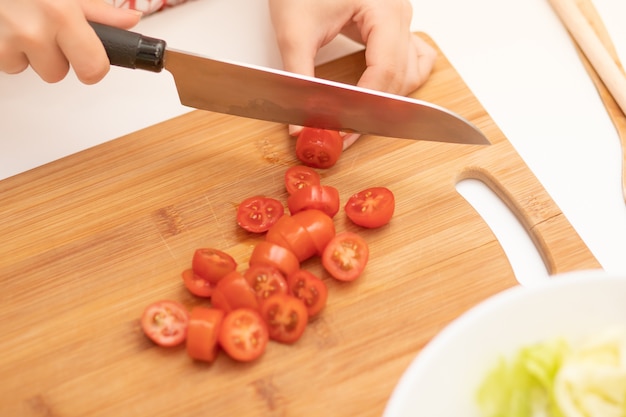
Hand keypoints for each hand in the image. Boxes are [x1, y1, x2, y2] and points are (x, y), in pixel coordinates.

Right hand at [0, 0, 141, 83]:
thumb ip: (97, 10)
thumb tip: (129, 21)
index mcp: (62, 14)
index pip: (92, 69)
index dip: (92, 67)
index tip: (90, 60)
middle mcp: (33, 31)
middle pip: (57, 73)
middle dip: (56, 56)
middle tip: (49, 30)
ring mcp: (7, 40)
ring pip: (30, 69)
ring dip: (29, 52)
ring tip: (25, 22)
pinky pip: (6, 63)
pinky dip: (8, 48)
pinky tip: (9, 25)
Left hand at [268, 0, 436, 148]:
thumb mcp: (295, 31)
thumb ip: (298, 79)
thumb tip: (300, 124)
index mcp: (384, 10)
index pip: (385, 72)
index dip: (365, 108)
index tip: (342, 130)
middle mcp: (399, 15)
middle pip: (399, 78)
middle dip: (372, 111)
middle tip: (342, 133)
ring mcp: (400, 20)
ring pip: (409, 74)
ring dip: (387, 101)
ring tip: (356, 119)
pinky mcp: (392, 26)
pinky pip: (412, 61)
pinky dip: (398, 83)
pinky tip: (377, 96)